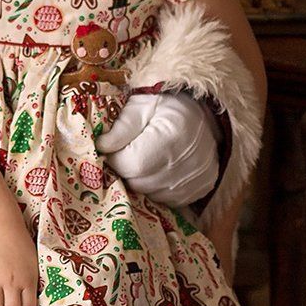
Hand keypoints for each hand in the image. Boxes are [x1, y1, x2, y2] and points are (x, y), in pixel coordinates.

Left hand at [97, 90, 220, 207]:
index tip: (113, 149)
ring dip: (143, 181)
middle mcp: (187, 162)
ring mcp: (197, 179)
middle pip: (139, 182)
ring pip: (152, 193)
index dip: (115, 159)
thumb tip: (101, 147)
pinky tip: (162, 169)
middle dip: (127, 170)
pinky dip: (159, 188)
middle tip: (129, 153)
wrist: (204, 114)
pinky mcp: (202, 188)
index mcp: (171, 137)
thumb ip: (121, 128)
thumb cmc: (167, 107)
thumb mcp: (141, 107)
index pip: (130, 164)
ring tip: (148, 159)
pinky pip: (169, 199)